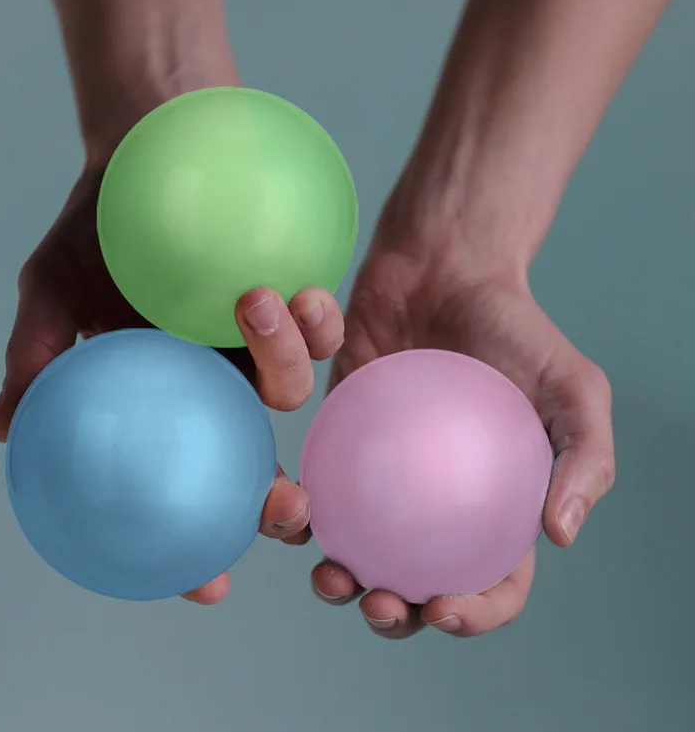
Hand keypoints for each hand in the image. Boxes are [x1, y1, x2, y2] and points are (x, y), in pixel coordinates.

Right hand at [0, 165, 344, 605]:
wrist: (146, 155)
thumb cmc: (97, 229)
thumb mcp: (53, 292)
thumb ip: (38, 359)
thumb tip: (3, 429)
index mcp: (167, 400)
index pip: (186, 489)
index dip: (198, 546)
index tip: (208, 585)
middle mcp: (218, 383)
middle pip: (259, 465)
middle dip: (279, 499)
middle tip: (285, 503)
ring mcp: (260, 345)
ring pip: (294, 389)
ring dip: (288, 366)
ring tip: (253, 304)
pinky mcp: (295, 298)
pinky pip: (321, 323)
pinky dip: (316, 317)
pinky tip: (303, 291)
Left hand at [310, 247, 614, 638]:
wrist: (445, 269)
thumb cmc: (515, 328)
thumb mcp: (574, 388)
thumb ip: (585, 458)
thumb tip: (559, 536)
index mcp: (496, 504)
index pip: (493, 581)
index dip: (473, 615)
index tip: (443, 608)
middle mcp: (437, 499)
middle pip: (414, 582)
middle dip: (391, 614)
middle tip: (375, 599)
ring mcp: (385, 473)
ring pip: (356, 548)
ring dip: (339, 580)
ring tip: (330, 573)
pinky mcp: (340, 437)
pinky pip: (320, 487)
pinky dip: (306, 512)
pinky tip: (300, 511)